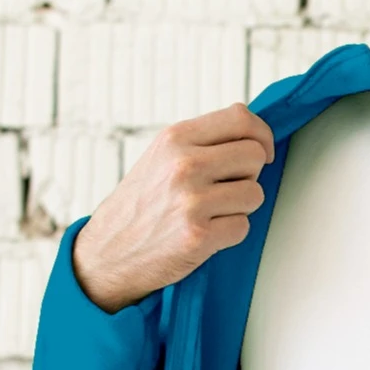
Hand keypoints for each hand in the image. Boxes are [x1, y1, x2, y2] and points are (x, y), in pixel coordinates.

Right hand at [72, 102, 275, 312]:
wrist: (108, 250)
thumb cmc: (142, 204)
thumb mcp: (162, 157)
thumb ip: (203, 142)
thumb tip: (253, 134)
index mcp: (176, 139)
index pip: (241, 118)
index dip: (261, 135)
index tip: (261, 151)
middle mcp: (184, 165)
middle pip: (254, 155)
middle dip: (249, 174)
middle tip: (226, 188)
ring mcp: (191, 201)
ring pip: (255, 194)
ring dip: (241, 207)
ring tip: (212, 212)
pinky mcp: (198, 236)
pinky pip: (243, 227)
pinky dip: (230, 233)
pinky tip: (206, 232)